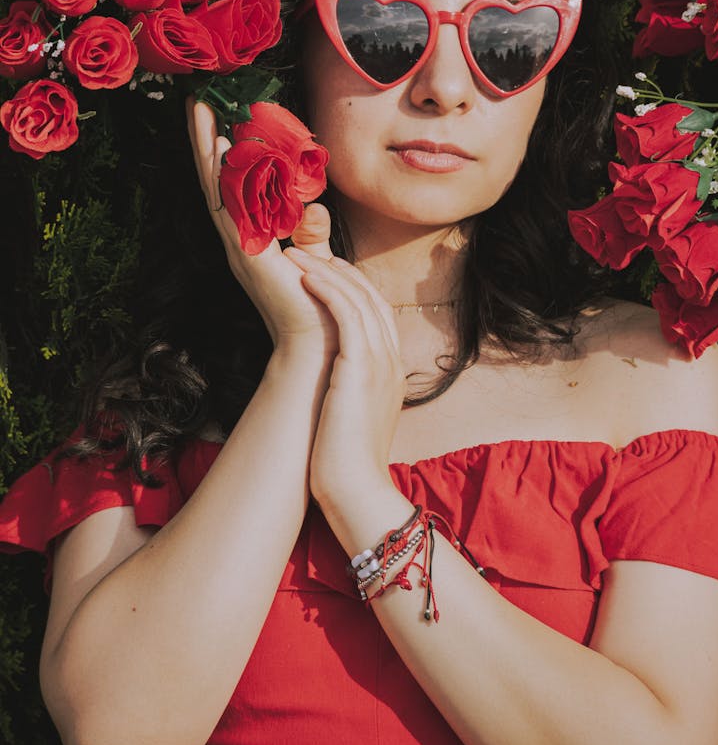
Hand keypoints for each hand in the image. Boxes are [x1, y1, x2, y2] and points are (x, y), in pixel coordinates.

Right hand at [187, 98, 337, 351]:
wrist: (318, 343)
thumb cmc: (317, 303)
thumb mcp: (315, 258)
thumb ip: (310, 232)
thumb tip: (314, 208)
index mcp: (250, 240)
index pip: (229, 187)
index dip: (219, 153)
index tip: (215, 115)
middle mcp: (238, 240)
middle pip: (214, 180)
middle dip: (204, 139)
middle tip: (197, 99)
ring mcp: (240, 246)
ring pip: (217, 186)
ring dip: (208, 147)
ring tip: (201, 110)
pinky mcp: (251, 254)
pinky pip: (234, 207)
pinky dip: (226, 177)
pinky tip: (223, 148)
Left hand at [284, 249, 405, 502]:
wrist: (357, 493)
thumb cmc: (345, 466)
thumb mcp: (352, 420)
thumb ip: (348, 395)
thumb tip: (327, 387)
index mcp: (392, 373)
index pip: (377, 314)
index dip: (353, 286)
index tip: (327, 271)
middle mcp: (391, 363)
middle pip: (371, 298)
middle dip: (340, 269)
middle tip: (309, 251)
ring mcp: (380, 364)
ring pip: (359, 299)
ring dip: (327, 272)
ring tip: (298, 255)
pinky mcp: (360, 369)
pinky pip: (348, 315)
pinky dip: (328, 291)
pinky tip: (307, 278)